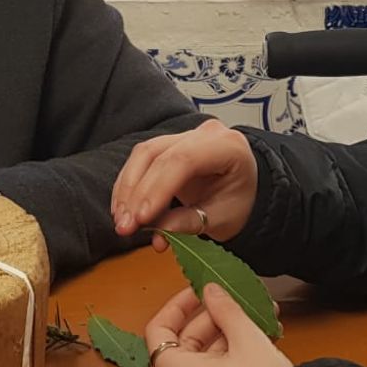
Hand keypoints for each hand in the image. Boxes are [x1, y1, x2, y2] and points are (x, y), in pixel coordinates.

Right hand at [111, 119, 256, 249]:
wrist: (244, 192)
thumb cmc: (239, 203)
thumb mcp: (223, 220)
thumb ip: (190, 223)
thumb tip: (158, 232)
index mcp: (228, 147)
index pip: (185, 160)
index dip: (158, 189)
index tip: (141, 218)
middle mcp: (206, 134)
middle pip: (158, 155)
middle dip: (137, 195)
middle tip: (125, 227)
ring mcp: (185, 136)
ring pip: (144, 154)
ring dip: (127, 190)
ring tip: (122, 221)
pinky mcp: (168, 145)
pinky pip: (141, 160)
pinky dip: (129, 186)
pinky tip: (123, 209)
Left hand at [145, 283, 292, 366]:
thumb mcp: (246, 338)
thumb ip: (225, 309)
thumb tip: (211, 291)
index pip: (158, 329)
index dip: (178, 305)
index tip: (199, 291)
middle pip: (183, 344)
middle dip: (211, 319)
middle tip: (236, 302)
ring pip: (201, 361)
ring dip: (225, 336)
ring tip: (256, 319)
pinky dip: (228, 358)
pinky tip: (256, 341)